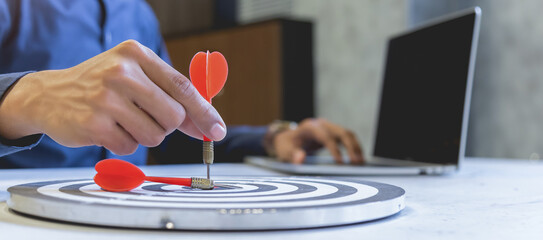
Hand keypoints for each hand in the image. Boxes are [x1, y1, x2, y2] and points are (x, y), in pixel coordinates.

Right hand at [0, 40, 225, 154]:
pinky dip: (125, 143)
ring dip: (145, 135)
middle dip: (167, 125)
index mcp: (136, 54)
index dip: (204, 111)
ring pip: (155, 135)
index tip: (217, 129)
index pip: (182, 86)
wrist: (50, 94)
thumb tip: (206, 123)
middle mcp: (121, 71)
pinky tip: (108, 129)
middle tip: (147, 116)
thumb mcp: (135, 77)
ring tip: (124, 120)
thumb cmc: (102, 86)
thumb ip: (171, 96)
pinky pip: (130, 147)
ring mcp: (105, 98)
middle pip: (173, 116)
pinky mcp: (93, 124)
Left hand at [273, 118, 363, 163]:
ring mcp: (328, 127)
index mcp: (310, 127)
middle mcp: (321, 124)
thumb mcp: (285, 151)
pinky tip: (358, 158)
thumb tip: (301, 158)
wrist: (286, 138)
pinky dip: (354, 146)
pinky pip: (347, 137)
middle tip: (357, 163)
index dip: (334, 149)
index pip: (325, 136)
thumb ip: (292, 155)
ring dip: (356, 147)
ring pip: (347, 133)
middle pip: (341, 132)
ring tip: (361, 162)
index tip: (341, 162)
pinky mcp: (332, 132)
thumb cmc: (286, 145)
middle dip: (351, 147)